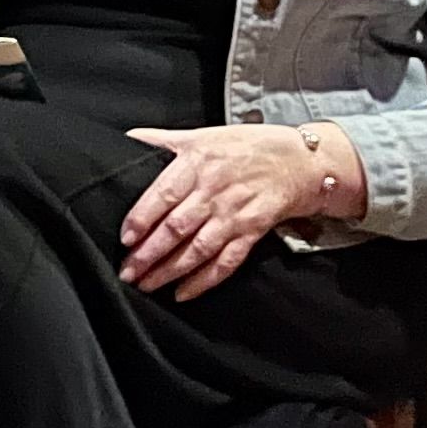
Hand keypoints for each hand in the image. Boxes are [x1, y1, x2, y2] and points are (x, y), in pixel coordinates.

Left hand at [121, 122, 359, 298]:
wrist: (302, 160)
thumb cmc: (247, 145)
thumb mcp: (203, 134)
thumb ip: (162, 140)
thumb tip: (125, 140)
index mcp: (198, 163)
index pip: (163, 194)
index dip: (142, 218)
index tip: (125, 239)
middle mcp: (215, 190)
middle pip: (177, 227)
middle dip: (149, 253)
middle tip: (127, 272)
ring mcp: (235, 214)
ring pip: (198, 248)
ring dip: (170, 270)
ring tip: (146, 285)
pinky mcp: (253, 232)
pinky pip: (227, 261)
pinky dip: (205, 280)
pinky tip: (183, 293)